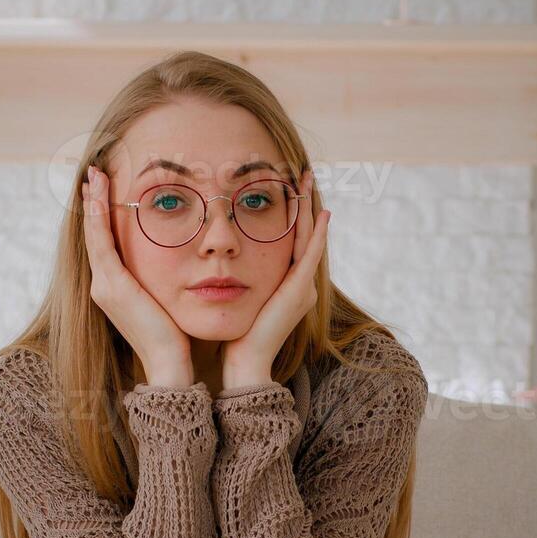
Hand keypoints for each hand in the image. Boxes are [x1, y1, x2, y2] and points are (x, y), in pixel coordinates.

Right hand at [83, 165, 192, 385]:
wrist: (170, 366)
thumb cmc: (177, 337)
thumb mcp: (168, 300)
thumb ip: (165, 281)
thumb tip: (182, 262)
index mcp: (116, 289)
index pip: (105, 244)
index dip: (102, 217)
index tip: (103, 191)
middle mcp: (104, 286)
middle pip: (94, 235)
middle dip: (92, 203)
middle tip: (93, 175)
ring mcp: (104, 286)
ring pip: (94, 235)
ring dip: (93, 203)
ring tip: (95, 176)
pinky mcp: (112, 286)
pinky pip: (102, 243)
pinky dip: (98, 217)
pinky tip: (99, 195)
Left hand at [221, 169, 327, 388]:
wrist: (245, 362)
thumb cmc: (233, 336)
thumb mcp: (235, 299)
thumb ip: (233, 279)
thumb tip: (215, 261)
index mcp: (285, 285)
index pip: (290, 241)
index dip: (291, 214)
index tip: (285, 188)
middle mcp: (300, 283)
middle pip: (303, 234)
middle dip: (303, 203)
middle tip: (303, 174)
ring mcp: (303, 286)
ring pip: (308, 238)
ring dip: (309, 209)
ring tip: (309, 182)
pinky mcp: (300, 290)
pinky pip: (311, 254)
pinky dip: (317, 233)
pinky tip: (321, 212)